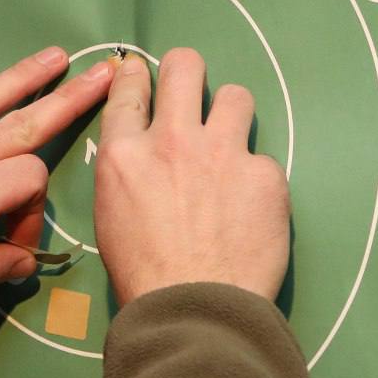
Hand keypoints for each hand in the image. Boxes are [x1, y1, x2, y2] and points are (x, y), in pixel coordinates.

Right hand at [93, 47, 289, 303]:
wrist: (195, 310)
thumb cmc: (143, 275)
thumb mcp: (111, 215)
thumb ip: (128, 172)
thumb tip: (143, 153)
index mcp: (125, 154)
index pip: (129, 89)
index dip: (137, 74)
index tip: (144, 72)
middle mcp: (173, 140)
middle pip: (185, 67)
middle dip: (187, 69)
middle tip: (194, 89)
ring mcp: (223, 153)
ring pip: (236, 96)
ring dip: (232, 115)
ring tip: (231, 145)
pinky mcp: (265, 174)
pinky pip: (263, 159)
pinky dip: (256, 180)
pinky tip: (252, 209)